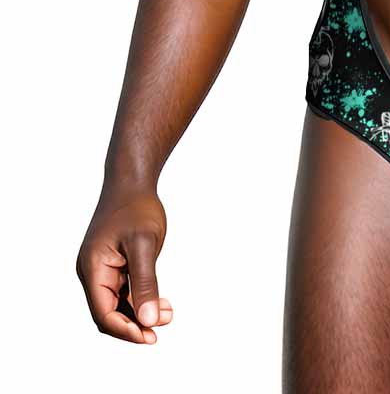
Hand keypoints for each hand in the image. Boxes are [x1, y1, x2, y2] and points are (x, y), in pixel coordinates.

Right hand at [77, 187, 171, 343]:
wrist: (132, 181)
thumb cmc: (136, 207)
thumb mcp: (145, 244)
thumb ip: (146, 282)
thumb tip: (149, 319)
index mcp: (92, 269)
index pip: (104, 313)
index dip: (126, 329)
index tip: (150, 336)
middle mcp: (92, 272)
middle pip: (109, 312)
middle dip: (135, 323)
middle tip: (162, 328)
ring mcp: (101, 268)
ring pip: (117, 302)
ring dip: (140, 312)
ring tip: (168, 315)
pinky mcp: (113, 264)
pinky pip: (123, 290)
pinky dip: (140, 298)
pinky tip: (161, 303)